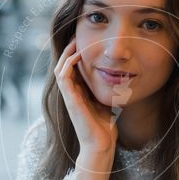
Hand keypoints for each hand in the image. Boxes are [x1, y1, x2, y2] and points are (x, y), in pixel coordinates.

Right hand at [54, 37, 117, 154]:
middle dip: (69, 50)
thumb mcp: (107, 101)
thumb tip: (118, 76)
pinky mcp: (70, 100)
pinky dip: (68, 64)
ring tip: (75, 41)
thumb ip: (107, 89)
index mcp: (79, 93)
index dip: (76, 54)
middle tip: (77, 36)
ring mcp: (69, 96)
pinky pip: (63, 77)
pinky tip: (76, 55)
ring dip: (66, 54)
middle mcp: (71, 93)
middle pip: (64, 65)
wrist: (101, 144)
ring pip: (60, 69)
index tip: (85, 41)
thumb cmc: (105, 127)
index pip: (73, 69)